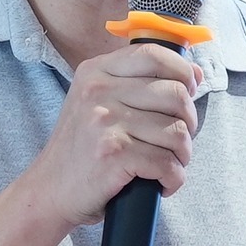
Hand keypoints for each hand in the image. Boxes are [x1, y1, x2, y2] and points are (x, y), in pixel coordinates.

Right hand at [19, 41, 203, 227]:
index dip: (183, 72)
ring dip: (182, 155)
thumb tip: (196, 73)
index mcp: (96, 72)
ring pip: (177, 132)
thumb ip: (142, 84)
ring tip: (168, 165)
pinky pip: (167, 164)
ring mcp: (105, 121)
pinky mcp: (114, 154)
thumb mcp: (100, 104)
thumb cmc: (82, 150)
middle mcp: (99, 90)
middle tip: (177, 141)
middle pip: (176, 93)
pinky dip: (173, 179)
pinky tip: (161, 184)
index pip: (156, 54)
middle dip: (189, 122)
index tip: (188, 92)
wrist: (49, 191)